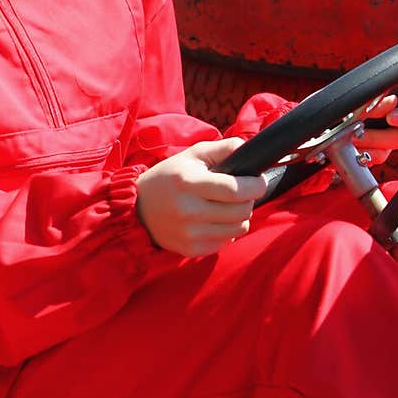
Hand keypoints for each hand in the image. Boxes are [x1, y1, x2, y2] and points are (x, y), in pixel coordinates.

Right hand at [136, 140, 267, 256]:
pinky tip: (212, 221)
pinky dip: (225, 232)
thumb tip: (247, 148)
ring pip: (238, 229)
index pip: (234, 190)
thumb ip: (222, 149)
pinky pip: (225, 243)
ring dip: (239, 217)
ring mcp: (189, 233)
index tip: (259, 182)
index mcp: (189, 183)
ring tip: (227, 207)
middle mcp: (188, 211)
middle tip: (241, 193)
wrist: (138, 209)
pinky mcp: (190, 249)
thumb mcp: (192, 156)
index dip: (255, 186)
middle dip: (248, 200)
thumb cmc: (171, 177)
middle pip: (241, 211)